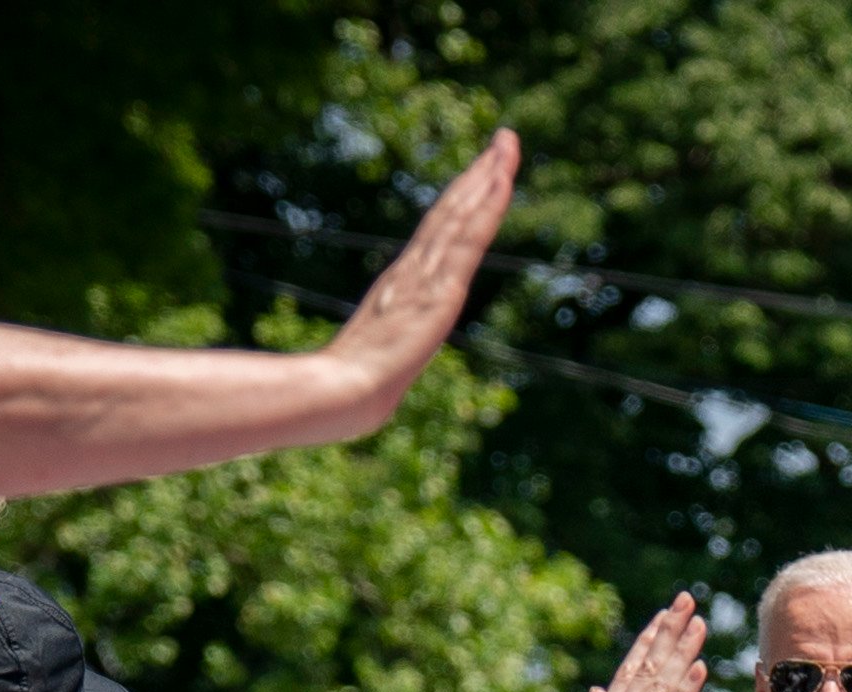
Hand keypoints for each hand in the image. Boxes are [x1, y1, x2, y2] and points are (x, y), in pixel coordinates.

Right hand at [330, 130, 517, 398]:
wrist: (342, 391)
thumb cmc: (349, 387)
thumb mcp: (374, 361)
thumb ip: (378, 355)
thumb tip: (370, 376)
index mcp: (403, 283)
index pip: (439, 231)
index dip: (462, 198)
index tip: (482, 171)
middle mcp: (415, 268)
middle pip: (453, 209)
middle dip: (480, 173)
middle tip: (505, 138)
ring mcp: (427, 274)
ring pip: (462, 213)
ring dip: (489, 176)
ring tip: (509, 144)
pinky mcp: (441, 288)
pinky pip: (469, 237)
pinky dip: (487, 206)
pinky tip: (503, 179)